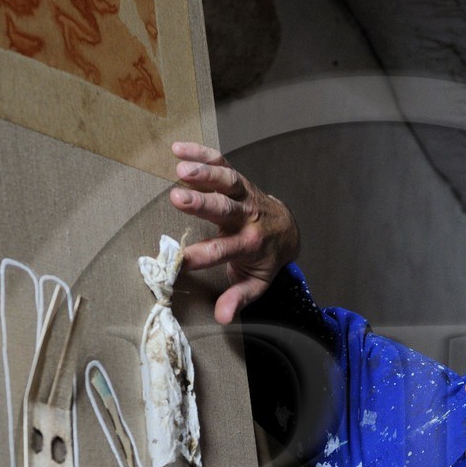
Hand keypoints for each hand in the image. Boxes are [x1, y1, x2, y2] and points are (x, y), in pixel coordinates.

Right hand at [169, 142, 299, 323]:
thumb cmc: (264, 258)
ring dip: (205, 173)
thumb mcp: (256, 283)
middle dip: (203, 204)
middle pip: (226, 209)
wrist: (287, 230)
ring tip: (181, 169)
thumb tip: (222, 317)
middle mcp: (248, 217)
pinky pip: (222, 163)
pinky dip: (202, 153)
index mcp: (249, 245)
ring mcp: (245, 195)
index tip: (180, 259)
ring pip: (228, 181)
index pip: (224, 251)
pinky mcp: (239, 180)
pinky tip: (178, 149)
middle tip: (178, 199)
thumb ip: (239, 298)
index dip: (203, 256)